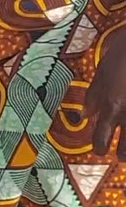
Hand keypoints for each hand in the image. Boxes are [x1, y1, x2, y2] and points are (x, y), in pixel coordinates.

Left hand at [87, 30, 125, 157]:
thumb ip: (93, 95)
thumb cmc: (123, 51)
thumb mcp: (102, 71)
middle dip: (122, 154)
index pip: (100, 138)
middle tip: (121, 154)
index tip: (100, 150)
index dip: (99, 147)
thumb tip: (84, 115)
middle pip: (125, 150)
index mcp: (111, 106)